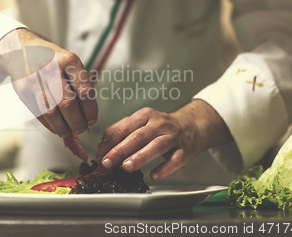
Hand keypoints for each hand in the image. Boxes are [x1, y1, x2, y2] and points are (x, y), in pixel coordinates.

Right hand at [0, 28, 97, 136]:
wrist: (21, 49)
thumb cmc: (52, 61)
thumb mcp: (69, 64)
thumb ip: (79, 87)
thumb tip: (87, 119)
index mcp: (69, 61)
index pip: (84, 91)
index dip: (90, 111)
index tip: (91, 120)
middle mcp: (51, 69)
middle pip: (67, 104)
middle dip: (77, 122)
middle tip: (81, 129)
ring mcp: (34, 80)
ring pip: (51, 112)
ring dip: (63, 128)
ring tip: (69, 132)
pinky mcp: (23, 91)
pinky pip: (38, 114)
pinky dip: (50, 125)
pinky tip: (56, 127)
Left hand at [94, 99, 231, 179]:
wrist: (192, 126)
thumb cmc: (161, 127)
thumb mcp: (141, 122)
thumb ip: (120, 130)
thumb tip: (102, 145)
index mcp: (145, 115)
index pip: (124, 128)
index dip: (110, 142)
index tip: (100, 154)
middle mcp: (159, 124)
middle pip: (137, 136)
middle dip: (120, 150)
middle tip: (107, 162)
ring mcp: (173, 137)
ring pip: (156, 146)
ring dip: (140, 157)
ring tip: (126, 166)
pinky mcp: (184, 151)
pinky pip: (174, 160)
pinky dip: (164, 168)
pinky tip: (154, 175)